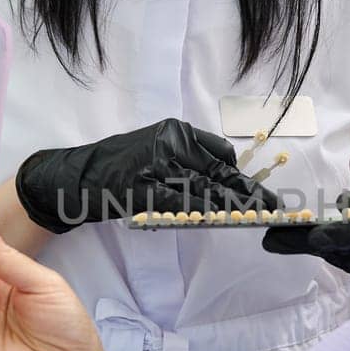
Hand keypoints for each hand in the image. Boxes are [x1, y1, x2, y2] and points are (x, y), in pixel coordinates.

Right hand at [14, 118, 274, 233]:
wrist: (77, 176)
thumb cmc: (116, 165)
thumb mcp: (154, 150)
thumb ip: (185, 160)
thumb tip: (222, 176)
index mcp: (174, 132)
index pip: (218, 153)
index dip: (239, 174)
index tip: (258, 191)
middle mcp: (170, 143)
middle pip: (218, 170)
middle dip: (246, 191)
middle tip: (272, 205)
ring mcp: (158, 164)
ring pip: (205, 188)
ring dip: (232, 204)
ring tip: (254, 215)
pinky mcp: (147, 187)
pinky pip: (184, 201)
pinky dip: (204, 211)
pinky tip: (221, 219)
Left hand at [262, 165, 349, 286]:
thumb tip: (340, 206)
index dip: (342, 236)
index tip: (315, 236)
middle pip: (348, 249)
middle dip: (308, 242)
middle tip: (271, 237)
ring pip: (343, 258)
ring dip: (312, 247)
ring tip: (278, 237)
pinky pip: (348, 262)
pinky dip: (328, 250)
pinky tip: (306, 240)